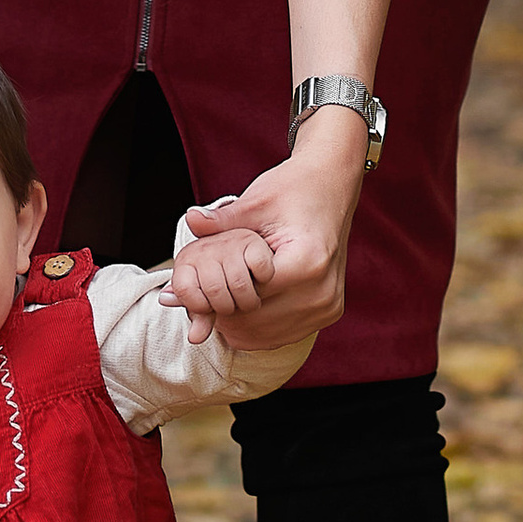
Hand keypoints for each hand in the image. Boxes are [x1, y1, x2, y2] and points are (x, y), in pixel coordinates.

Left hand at [166, 110, 365, 346]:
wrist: (332, 186)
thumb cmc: (293, 190)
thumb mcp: (255, 202)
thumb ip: (222, 221)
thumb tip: (190, 220)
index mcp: (306, 263)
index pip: (247, 296)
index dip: (216, 293)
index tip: (197, 285)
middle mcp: (322, 291)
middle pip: (256, 320)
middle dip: (224, 311)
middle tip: (201, 298)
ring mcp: (328, 306)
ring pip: (268, 335)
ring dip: (240, 324)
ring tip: (222, 299)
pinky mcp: (330, 312)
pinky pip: (285, 333)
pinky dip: (260, 326)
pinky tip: (244, 306)